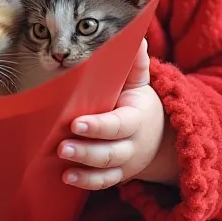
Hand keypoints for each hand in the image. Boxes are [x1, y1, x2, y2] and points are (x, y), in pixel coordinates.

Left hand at [58, 39, 178, 190]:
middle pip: (110, 151)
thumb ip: (137, 63)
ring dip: (83, 167)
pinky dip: (86, 182)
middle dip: (86, 150)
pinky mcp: (117, 175)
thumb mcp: (140, 83)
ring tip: (61, 159)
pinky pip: (103, 182)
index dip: (99, 126)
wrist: (160, 137)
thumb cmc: (138, 103)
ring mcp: (125, 163)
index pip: (118, 124)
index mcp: (136, 118)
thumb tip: (137, 37)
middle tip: (61, 146)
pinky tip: (66, 178)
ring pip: (106, 169)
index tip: (77, 123)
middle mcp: (132, 144)